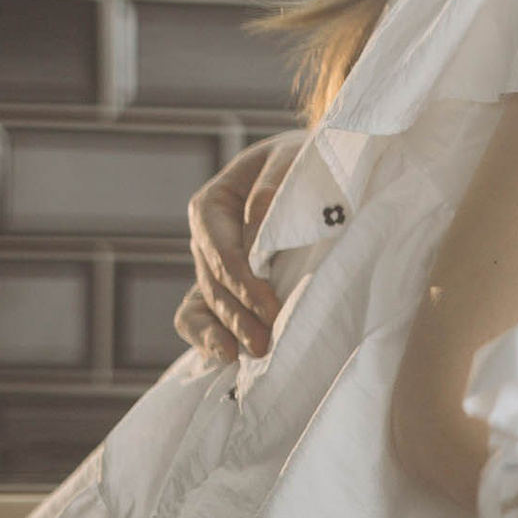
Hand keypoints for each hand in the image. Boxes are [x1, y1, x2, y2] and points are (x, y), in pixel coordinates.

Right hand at [174, 132, 302, 360]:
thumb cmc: (305, 160)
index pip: (223, 251)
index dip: (244, 283)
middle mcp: (207, 238)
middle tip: (264, 345)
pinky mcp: (226, 284)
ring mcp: (213, 264)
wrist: (317, 165)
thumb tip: (256, 223)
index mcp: (213, 205)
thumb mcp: (292, 160)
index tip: (270, 309)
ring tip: (245, 357)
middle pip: (214, 283)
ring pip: (206, 303)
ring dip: (224, 331)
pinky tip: (227, 357)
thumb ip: (272, 187)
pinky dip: (206, 335)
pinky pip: (201, 312)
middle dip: (237, 316)